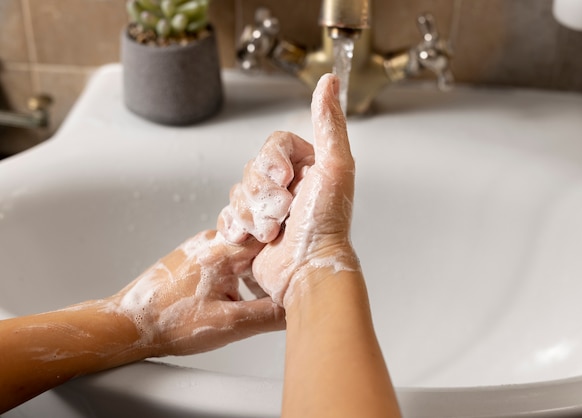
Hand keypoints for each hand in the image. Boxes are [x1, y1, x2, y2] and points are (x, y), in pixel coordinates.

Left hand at [104, 230, 284, 356]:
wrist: (130, 325)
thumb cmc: (171, 324)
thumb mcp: (229, 325)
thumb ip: (268, 315)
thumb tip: (296, 308)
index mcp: (223, 251)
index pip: (270, 236)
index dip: (291, 248)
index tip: (305, 260)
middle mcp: (212, 241)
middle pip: (258, 241)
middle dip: (276, 260)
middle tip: (290, 280)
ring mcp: (201, 247)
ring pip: (243, 250)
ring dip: (258, 268)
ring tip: (267, 291)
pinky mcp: (194, 257)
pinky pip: (228, 256)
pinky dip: (241, 271)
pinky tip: (241, 293)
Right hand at [218, 74, 359, 306]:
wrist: (307, 271)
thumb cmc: (326, 225)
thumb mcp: (335, 167)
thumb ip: (329, 123)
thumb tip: (329, 80)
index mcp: (308, 166)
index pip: (272, 145)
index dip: (272, 163)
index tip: (286, 181)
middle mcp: (289, 185)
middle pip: (252, 169)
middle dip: (264, 195)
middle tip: (285, 213)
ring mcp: (268, 208)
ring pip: (237, 193)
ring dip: (253, 215)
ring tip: (274, 231)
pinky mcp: (251, 229)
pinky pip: (227, 216)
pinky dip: (237, 228)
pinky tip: (253, 240)